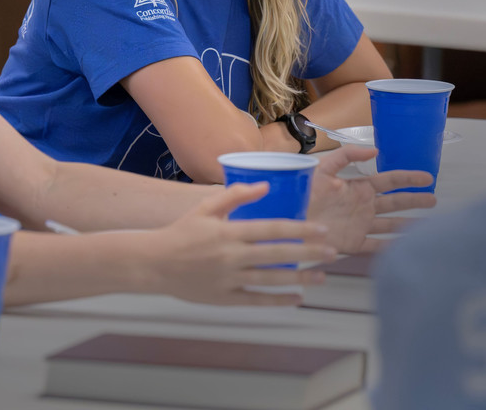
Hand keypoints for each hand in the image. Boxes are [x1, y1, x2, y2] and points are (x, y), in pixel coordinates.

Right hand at [146, 183, 335, 305]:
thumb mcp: (205, 208)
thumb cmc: (182, 232)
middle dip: (308, 253)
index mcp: (229, 231)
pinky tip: (297, 298)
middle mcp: (231, 256)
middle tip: (332, 251)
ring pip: (271, 279)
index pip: (271, 229)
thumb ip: (235, 195)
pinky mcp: (224, 298)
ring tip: (322, 276)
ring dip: (300, 278)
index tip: (321, 228)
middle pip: (277, 255)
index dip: (299, 229)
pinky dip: (278, 300)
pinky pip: (256, 300)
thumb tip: (265, 185)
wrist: (153, 264)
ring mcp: (229, 279)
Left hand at [307, 146, 435, 253]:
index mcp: (358, 187)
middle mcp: (363, 206)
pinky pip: (376, 246)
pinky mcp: (353, 244)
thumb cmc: (302, 193)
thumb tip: (375, 150)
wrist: (287, 219)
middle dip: (414, 200)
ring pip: (390, 224)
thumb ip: (347, 155)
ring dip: (408, 223)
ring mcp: (360, 225)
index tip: (427, 177)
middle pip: (395, 202)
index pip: (389, 181)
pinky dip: (391, 246)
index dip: (408, 178)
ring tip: (428, 223)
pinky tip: (405, 246)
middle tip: (434, 199)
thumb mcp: (323, 168)